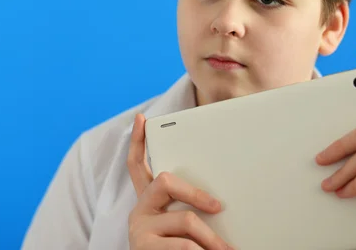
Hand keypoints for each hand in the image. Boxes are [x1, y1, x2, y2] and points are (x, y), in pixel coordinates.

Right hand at [126, 113, 233, 249]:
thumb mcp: (181, 230)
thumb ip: (187, 211)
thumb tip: (218, 203)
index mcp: (147, 204)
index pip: (136, 167)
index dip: (138, 142)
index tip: (142, 119)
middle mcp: (138, 212)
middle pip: (165, 181)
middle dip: (196, 193)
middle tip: (219, 205)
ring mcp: (139, 230)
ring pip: (185, 220)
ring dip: (211, 240)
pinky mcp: (144, 247)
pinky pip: (184, 246)